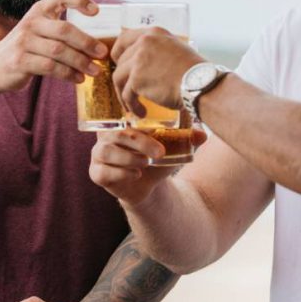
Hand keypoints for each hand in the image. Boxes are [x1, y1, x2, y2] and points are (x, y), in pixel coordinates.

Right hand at [0, 0, 108, 91]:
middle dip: (87, 43)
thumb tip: (99, 46)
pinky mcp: (19, 60)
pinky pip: (50, 67)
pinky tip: (78, 79)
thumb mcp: (40, 31)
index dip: (80, 0)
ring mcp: (23, 41)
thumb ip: (61, 32)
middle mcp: (31, 22)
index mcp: (39, 10)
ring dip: (80, 62)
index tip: (97, 12)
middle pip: (65, 30)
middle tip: (102, 54)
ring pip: (59, 51)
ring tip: (94, 71)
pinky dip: (68, 74)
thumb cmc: (27, 48)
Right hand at [88, 129, 204, 205]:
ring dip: (128, 157)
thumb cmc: (156, 158)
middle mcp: (105, 136)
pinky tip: (136, 174)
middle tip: (160, 152)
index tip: (158, 130)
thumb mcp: (172, 147)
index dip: (138, 122)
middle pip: (116, 134)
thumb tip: (203, 134)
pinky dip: (120, 173)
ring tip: (146, 163)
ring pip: (106, 151)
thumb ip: (187, 139)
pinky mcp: (96, 173)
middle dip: (139, 142)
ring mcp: (98, 155)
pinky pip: (102, 171)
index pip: (123, 116)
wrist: (148, 185)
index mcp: (121, 123)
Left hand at [112, 27, 203, 115]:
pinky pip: (127, 94)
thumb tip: (149, 65)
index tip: (119, 63)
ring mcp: (139, 60)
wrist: (200, 84)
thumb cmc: (194, 72)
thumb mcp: (177, 50)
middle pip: (121, 60)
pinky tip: (140, 112)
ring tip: (132, 105)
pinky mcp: (137, 79)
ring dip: (123, 93)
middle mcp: (144, 42)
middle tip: (126, 89)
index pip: (124, 38)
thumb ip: (160, 52)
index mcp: (154, 33)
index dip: (119, 53)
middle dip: (122, 77)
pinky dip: (131, 105)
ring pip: (119, 77)